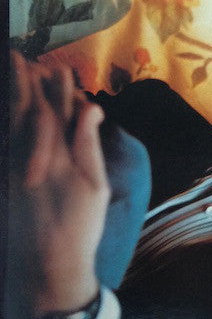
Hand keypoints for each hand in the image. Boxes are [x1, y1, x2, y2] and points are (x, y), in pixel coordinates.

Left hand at [9, 51, 109, 315]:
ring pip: (8, 124)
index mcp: (57, 156)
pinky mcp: (4, 180)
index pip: (56, 112)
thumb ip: (89, 143)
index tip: (58, 66)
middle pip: (26, 111)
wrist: (50, 261)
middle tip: (20, 57)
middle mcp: (30, 156)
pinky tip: (4, 113)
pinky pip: (3, 143)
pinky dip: (4, 124)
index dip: (57, 88)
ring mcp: (13, 167)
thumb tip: (90, 109)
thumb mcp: (95, 185)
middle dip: (25, 84)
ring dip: (10, 98)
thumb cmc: (81, 224)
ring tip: (10, 75)